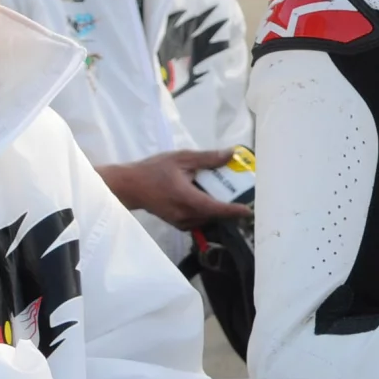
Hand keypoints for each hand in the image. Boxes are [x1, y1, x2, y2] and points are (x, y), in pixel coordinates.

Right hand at [97, 149, 250, 228]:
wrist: (129, 186)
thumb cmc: (153, 170)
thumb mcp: (181, 158)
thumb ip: (207, 158)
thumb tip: (231, 154)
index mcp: (187, 199)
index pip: (215, 208)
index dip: (233, 211)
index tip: (248, 210)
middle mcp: (185, 215)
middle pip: (214, 214)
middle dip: (228, 206)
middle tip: (240, 193)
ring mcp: (181, 222)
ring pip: (207, 218)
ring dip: (217, 208)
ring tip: (224, 193)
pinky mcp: (178, 224)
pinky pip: (198, 219)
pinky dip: (206, 210)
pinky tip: (206, 197)